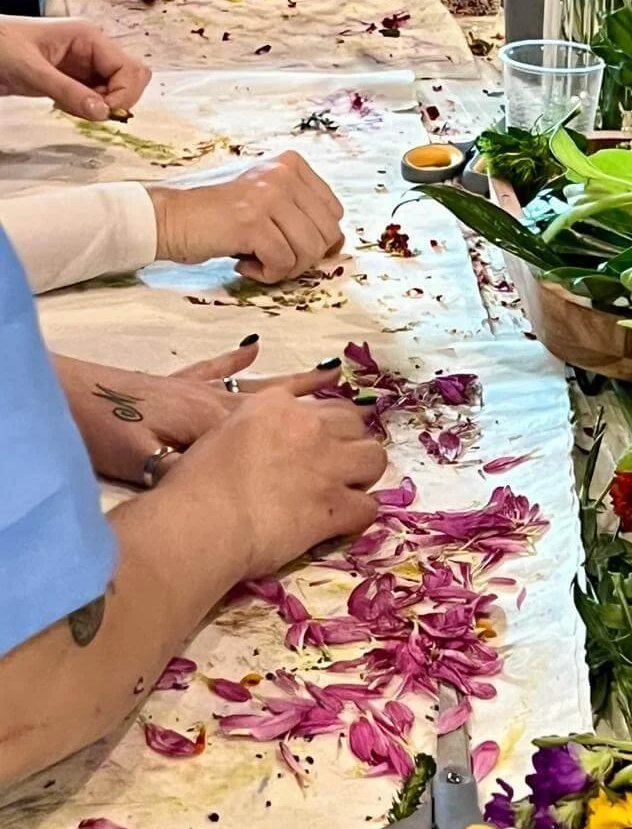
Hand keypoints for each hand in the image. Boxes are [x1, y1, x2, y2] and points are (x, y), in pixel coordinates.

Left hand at [0, 16, 150, 118]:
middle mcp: (94, 49)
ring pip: (118, 90)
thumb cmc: (0, 48)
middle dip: (118, 100)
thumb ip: (67, 91)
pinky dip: (89, 108)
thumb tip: (103, 113)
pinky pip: (100, 97)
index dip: (123, 94)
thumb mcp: (31, 70)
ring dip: (103, 106)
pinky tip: (65, 105)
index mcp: (89, 37)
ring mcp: (87, 64)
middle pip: (132, 78)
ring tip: (69, 106)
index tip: (101, 112)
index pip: (130, 69)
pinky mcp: (77, 79)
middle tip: (88, 111)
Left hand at [54, 342, 352, 485]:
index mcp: (219, 423)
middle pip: (283, 404)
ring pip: (260, 385)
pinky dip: (237, 358)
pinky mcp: (175, 383)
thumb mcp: (153, 462)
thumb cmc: (106, 434)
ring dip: (297, 381)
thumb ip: (198, 466)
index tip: (361, 448)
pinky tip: (253, 346)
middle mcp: (218, 401)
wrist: (69, 397)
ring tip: (332, 374)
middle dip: (325, 409)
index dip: (321, 443)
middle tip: (365, 412)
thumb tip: (241, 482)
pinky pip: (216, 366)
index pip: (283, 433)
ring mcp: (198, 388)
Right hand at [149, 152, 343, 281]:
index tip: (289, 244)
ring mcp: (269, 196)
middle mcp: (283, 174)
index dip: (317, 238)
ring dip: (285, 268)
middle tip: (273, 258)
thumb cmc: (220, 216)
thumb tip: (337, 244)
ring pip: (309, 251)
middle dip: (304, 258)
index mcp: (291, 164)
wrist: (171, 218)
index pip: (334, 212)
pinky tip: (243, 264)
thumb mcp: (267, 201)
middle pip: (327, 234)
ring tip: (256, 261)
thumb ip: (301, 213)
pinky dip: (266, 275)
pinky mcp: (252, 222)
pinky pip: (283, 263)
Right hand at [174, 386, 386, 574]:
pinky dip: (358, 516)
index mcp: (275, 405)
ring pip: (374, 458)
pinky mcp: (335, 505)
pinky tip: (342, 523)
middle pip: (354, 424)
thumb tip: (254, 446)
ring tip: (347, 490)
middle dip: (349, 444)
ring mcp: (326, 464)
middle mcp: (308, 426)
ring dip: (363, 474)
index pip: (322, 404)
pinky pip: (369, 506)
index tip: (317, 443)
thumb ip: (250, 430)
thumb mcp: (220, 435)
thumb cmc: (193, 483)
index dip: (325, 426)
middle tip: (334, 467)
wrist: (201, 520)